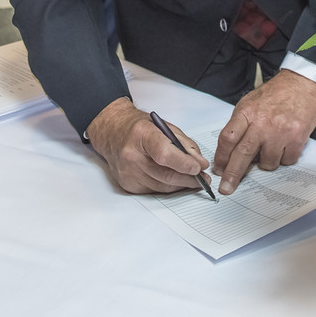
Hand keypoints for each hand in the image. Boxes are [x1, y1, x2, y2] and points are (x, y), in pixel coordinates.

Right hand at [85, 98, 208, 194]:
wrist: (112, 132)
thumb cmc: (138, 128)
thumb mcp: (164, 126)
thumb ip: (184, 144)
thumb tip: (200, 163)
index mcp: (141, 134)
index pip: (164, 153)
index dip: (183, 163)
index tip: (199, 168)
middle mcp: (131, 155)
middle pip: (166, 175)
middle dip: (189, 179)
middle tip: (203, 179)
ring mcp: (127, 172)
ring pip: (163, 187)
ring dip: (181, 185)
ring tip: (193, 180)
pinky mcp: (127, 184)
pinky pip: (154, 191)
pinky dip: (168, 187)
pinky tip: (174, 181)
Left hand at [212, 69, 315, 194]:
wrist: (300, 86)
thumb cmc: (274, 95)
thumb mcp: (249, 103)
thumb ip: (239, 125)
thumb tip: (228, 153)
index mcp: (247, 112)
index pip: (228, 138)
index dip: (221, 157)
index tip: (218, 169)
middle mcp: (262, 123)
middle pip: (243, 154)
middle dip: (233, 174)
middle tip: (226, 188)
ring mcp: (280, 132)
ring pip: (267, 163)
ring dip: (266, 161)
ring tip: (270, 145)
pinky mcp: (296, 139)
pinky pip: (286, 161)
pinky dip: (283, 157)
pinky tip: (284, 144)